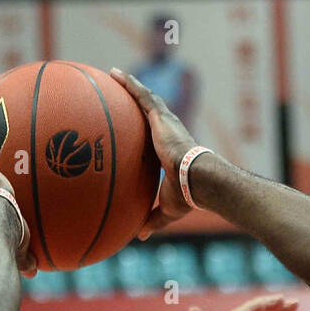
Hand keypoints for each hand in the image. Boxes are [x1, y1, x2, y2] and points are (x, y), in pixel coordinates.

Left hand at [110, 67, 200, 240]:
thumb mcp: (166, 208)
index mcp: (170, 150)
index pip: (156, 137)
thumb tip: (140, 236)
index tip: (136, 128)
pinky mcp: (160, 117)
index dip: (147, 131)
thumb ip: (152, 219)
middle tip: (123, 95)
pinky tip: (114, 74)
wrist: (196, 180)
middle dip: (138, 102)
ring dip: (131, 87)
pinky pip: (140, 95)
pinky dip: (128, 84)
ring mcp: (165, 123)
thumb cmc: (186, 196)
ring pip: (145, 99)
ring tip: (114, 76)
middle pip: (151, 112)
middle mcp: (168, 132)